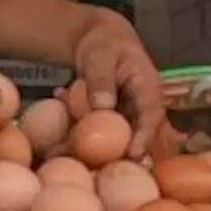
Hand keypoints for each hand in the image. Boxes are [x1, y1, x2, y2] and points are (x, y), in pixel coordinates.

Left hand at [71, 16, 165, 158]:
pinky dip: (83, 139)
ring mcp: (129, 114)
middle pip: (142, 135)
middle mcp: (142, 105)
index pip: (152, 114)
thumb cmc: (103, 43)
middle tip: (107, 171)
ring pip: (122, 138)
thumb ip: (100, 80)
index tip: (134, 154)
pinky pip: (103, 134)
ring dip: (102, 152)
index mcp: (148, 86)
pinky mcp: (114, 120)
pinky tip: (58, 144)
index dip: (145, 135)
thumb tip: (103, 106)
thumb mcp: (99, 56)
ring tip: (76, 161)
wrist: (97, 39)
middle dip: (128, 155)